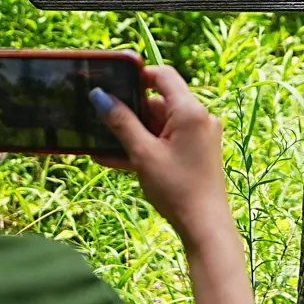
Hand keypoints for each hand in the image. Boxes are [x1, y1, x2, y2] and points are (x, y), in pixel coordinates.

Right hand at [90, 63, 234, 250]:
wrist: (204, 227)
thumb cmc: (177, 189)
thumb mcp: (142, 153)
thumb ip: (120, 122)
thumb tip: (99, 96)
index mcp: (190, 111)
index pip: (163, 75)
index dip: (137, 76)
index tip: (112, 84)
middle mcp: (199, 118)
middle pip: (158, 103)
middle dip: (129, 114)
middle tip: (99, 122)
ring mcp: (198, 136)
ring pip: (158, 125)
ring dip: (132, 135)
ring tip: (100, 145)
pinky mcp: (195, 152)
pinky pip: (165, 141)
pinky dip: (145, 147)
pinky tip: (114, 159)